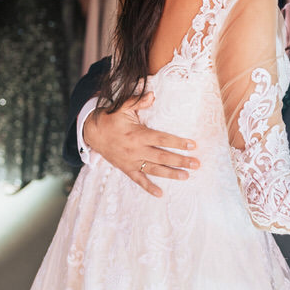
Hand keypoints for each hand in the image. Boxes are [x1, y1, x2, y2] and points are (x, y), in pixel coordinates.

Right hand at [83, 91, 198, 196]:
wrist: (93, 133)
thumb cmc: (111, 118)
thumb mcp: (123, 107)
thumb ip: (138, 101)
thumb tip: (153, 94)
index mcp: (137, 135)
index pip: (161, 139)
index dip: (177, 142)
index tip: (192, 145)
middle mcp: (136, 150)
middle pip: (162, 157)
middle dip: (180, 161)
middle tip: (196, 164)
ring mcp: (131, 161)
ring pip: (153, 170)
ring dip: (170, 174)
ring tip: (186, 176)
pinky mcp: (126, 168)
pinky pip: (138, 180)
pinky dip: (148, 187)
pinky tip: (160, 194)